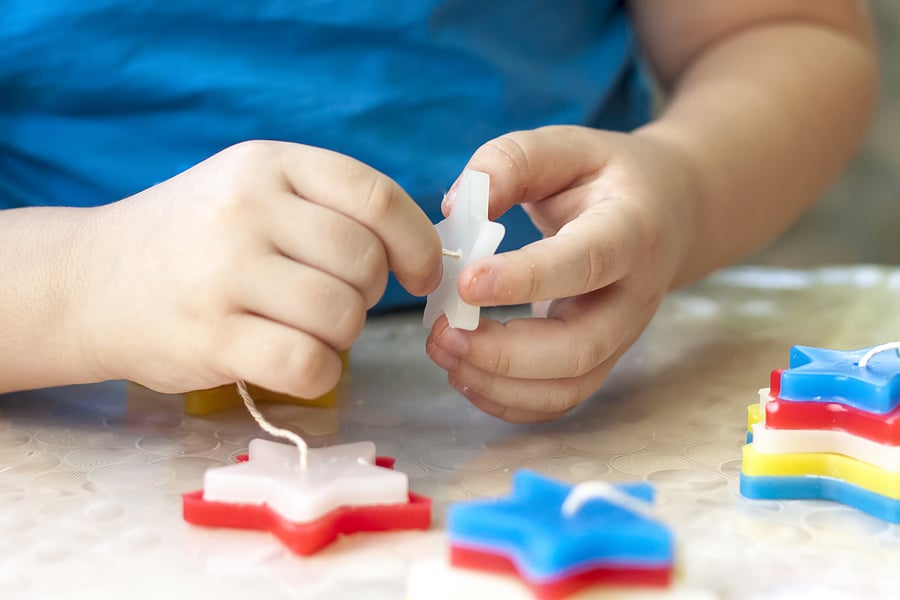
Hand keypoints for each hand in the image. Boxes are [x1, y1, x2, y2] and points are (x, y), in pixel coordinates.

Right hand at [78, 141, 440, 395]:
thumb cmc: (192, 238)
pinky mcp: (210, 335)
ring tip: (304, 328)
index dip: (417, 242)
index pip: (376, 197)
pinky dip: (319, 373)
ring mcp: (225, 271)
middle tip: (335, 302)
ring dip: (342, 335)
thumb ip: (324, 205)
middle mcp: (247, 207)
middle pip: (365, 263)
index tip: (421, 275)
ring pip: (342, 315)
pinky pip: (308, 363)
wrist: (89, 280)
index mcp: (268, 164)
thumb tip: (420, 250)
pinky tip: (296, 363)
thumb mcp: (250, 190)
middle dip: (368, 295)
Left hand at [426, 125, 697, 421]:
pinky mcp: (600, 359)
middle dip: (504, 352)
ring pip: (568, 386)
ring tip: (442, 351)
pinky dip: (507, 401)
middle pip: (580, 348)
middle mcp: (633, 295)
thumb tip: (453, 210)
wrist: (667, 211)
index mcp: (631, 230)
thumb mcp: (566, 146)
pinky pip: (558, 400)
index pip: (586, 262)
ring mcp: (620, 336)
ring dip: (498, 382)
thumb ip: (510, 163)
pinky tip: (465, 372)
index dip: (527, 279)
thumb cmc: (605, 177)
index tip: (466, 282)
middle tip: (441, 332)